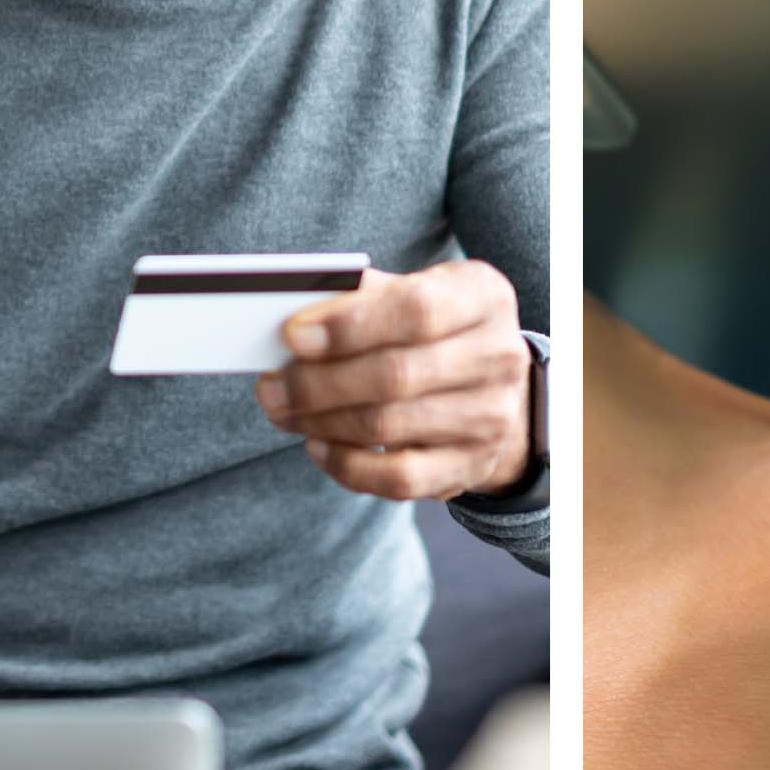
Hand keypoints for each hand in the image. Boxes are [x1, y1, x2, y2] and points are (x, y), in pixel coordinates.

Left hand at [255, 261, 535, 499]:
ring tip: (282, 410)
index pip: (416, 310)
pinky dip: (346, 465)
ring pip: (388, 427)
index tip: (292, 336)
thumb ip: (365, 295)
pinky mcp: (471, 466)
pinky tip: (316, 445)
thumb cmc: (437, 330)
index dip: (348, 325)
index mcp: (483, 298)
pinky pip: (398, 478)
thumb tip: (298, 314)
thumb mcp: (417, 291)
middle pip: (396, 375)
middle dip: (318, 383)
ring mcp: (490, 418)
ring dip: (319, 421)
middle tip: (271, 385)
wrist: (496, 389)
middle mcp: (497, 357)